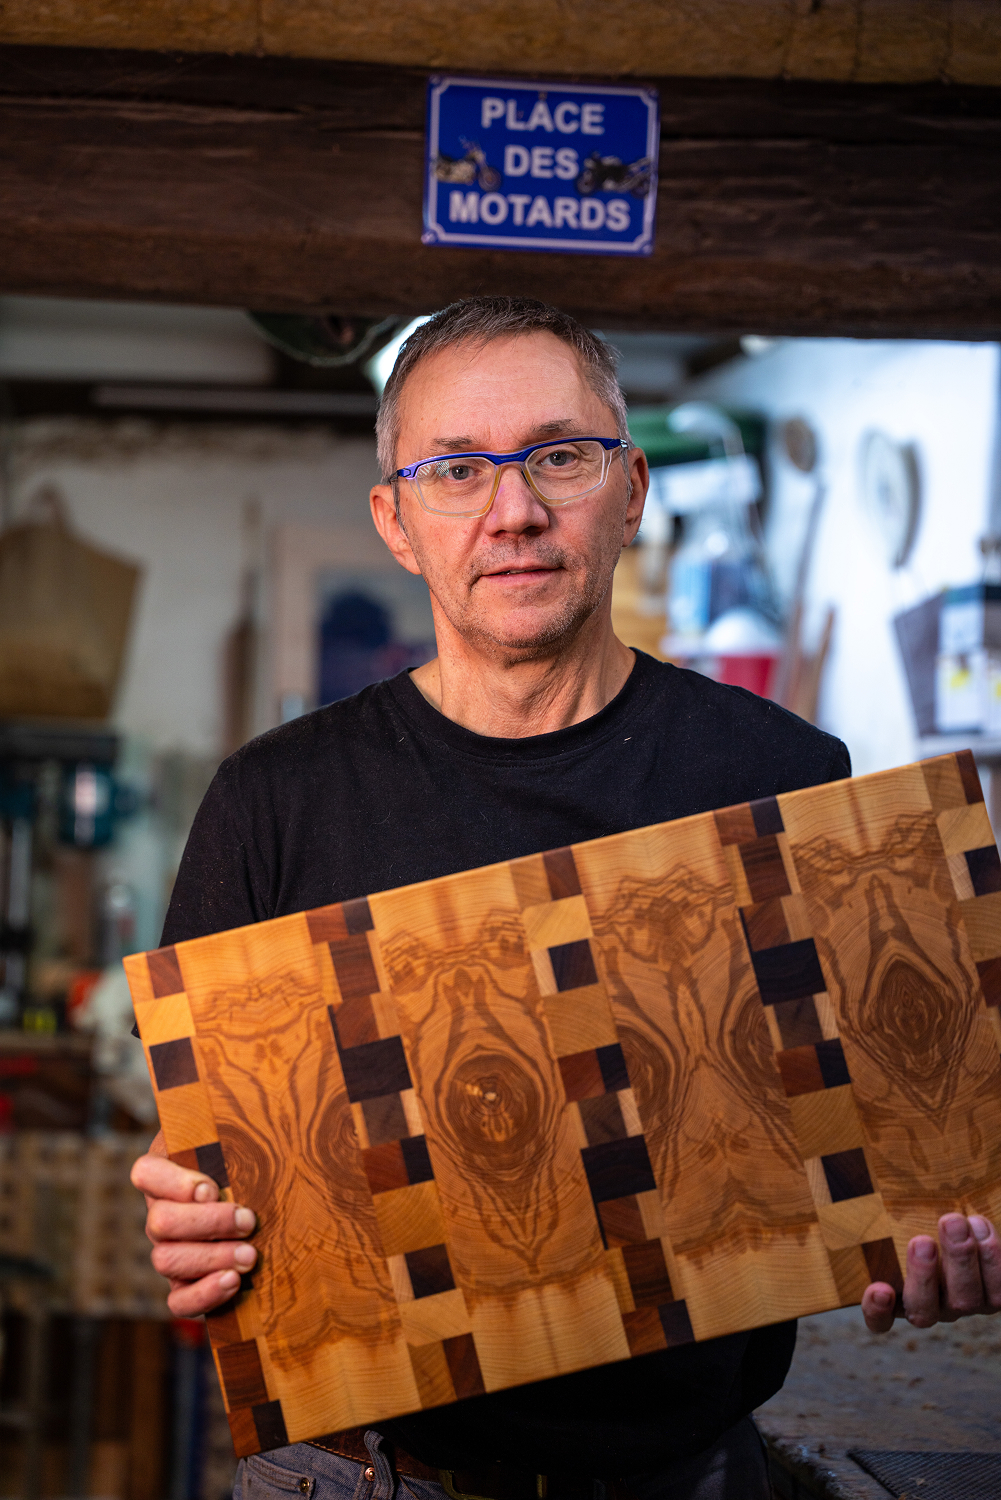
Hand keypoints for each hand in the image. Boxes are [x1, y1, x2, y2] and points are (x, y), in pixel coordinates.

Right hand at [131, 1130, 256, 1316]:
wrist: (265, 1195)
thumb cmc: (256, 1158)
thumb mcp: (246, 1135)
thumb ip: (244, 1121)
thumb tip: (268, 1097)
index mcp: (168, 1171)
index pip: (145, 1173)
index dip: (172, 1183)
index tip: (210, 1186)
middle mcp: (161, 1213)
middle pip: (160, 1223)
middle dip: (208, 1224)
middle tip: (249, 1220)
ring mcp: (170, 1250)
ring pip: (166, 1261)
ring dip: (211, 1258)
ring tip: (250, 1255)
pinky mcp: (186, 1283)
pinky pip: (177, 1301)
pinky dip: (202, 1296)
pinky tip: (233, 1283)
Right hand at [861, 1213, 1000, 1331]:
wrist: (962, 1222)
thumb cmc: (912, 1213)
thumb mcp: (890, 1210)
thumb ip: (868, 1199)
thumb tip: (834, 1154)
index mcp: (895, 1296)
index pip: (879, 1319)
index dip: (878, 1311)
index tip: (877, 1287)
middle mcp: (929, 1307)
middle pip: (924, 1310)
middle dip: (924, 1276)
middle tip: (921, 1241)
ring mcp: (962, 1304)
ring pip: (964, 1301)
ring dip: (960, 1261)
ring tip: (954, 1221)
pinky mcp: (993, 1294)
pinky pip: (998, 1291)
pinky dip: (992, 1260)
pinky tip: (981, 1226)